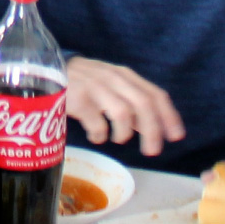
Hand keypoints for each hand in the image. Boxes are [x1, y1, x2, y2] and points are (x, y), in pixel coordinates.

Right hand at [65, 57, 184, 156]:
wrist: (48, 71)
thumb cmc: (84, 82)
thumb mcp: (111, 86)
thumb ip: (131, 103)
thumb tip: (151, 129)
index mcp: (125, 75)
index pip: (155, 94)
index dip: (169, 116)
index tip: (176, 136)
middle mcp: (114, 78)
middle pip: (143, 105)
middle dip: (152, 132)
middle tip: (152, 152)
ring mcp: (96, 87)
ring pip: (123, 114)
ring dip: (124, 133)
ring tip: (119, 139)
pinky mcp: (79, 99)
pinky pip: (97, 124)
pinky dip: (100, 136)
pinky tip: (96, 137)